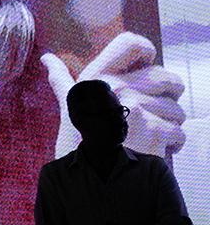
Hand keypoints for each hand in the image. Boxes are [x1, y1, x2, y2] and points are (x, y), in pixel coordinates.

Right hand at [44, 32, 186, 159]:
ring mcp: (136, 109)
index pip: (130, 42)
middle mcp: (116, 88)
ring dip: (169, 126)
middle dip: (169, 97)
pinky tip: (155, 150)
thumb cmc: (78, 145)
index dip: (147, 52)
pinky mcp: (154, 132)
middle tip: (156, 111)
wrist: (91, 182)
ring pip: (176, 109)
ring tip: (150, 136)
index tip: (147, 67)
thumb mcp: (67, 110)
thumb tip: (46, 58)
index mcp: (96, 77)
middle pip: (166, 78)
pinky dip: (172, 145)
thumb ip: (62, 81)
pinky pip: (178, 132)